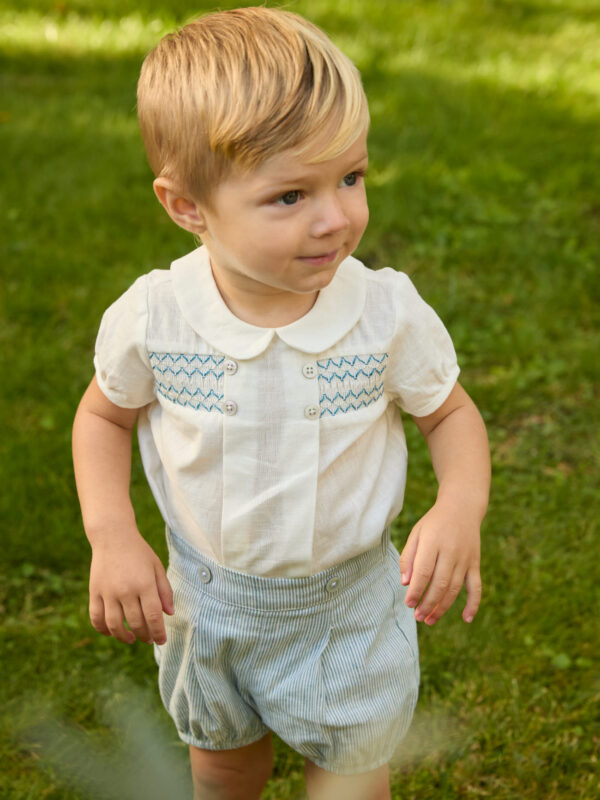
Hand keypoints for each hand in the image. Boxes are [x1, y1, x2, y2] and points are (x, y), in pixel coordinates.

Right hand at [89, 530, 173, 644]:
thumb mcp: (157, 567)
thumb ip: (165, 591)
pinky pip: (96, 617)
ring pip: (115, 625)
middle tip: (149, 639)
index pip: (153, 616)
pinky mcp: (94, 591)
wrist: (113, 537)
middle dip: (145, 635)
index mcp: (144, 584)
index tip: (161, 640)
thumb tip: (169, 614)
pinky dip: (103, 629)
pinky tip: (111, 632)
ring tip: (132, 639)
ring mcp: (108, 592)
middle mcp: (126, 590)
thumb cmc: (139, 552)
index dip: (158, 632)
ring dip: (124, 637)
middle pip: (136, 623)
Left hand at [399, 501, 481, 624]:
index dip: (416, 590)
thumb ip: (409, 557)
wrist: (462, 508)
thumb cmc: (434, 523)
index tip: (408, 603)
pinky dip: (473, 604)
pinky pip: (476, 587)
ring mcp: (465, 559)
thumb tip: (405, 582)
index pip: (424, 571)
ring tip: (430, 620)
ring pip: (455, 589)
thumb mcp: (417, 533)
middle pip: (440, 583)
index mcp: (433, 542)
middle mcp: (451, 551)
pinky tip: (466, 619)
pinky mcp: (475, 564)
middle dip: (428, 603)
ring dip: (443, 607)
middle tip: (418, 616)